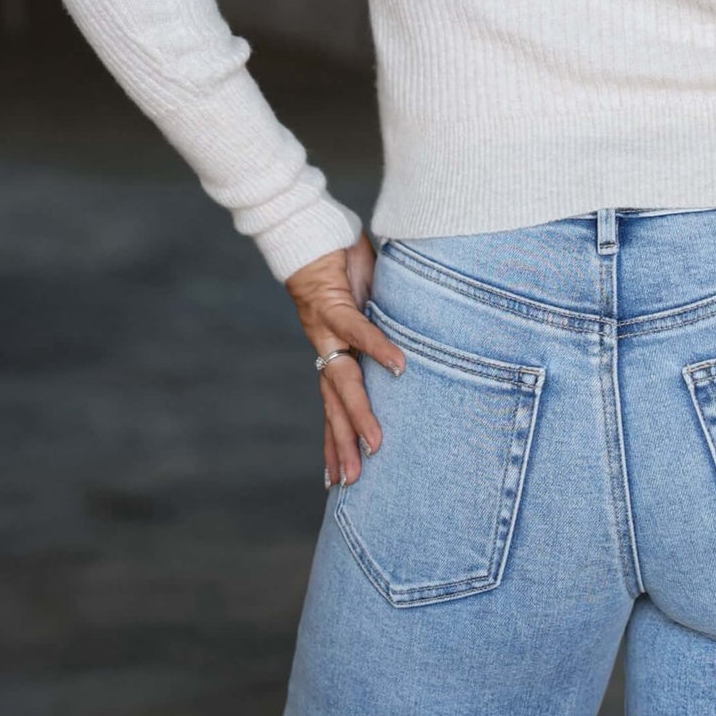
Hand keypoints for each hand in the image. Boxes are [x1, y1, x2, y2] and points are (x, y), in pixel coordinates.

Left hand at [285, 234, 405, 488]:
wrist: (308, 231)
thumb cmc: (338, 263)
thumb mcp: (365, 302)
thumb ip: (379, 325)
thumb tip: (407, 345)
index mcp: (333, 352)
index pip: (333, 403)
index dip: (335, 439)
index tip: (337, 477)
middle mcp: (326, 348)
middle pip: (334, 405)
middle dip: (343, 444)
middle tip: (351, 483)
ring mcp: (327, 331)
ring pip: (343, 381)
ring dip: (359, 414)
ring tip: (374, 445)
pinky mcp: (335, 305)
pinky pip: (360, 331)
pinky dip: (379, 348)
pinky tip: (399, 367)